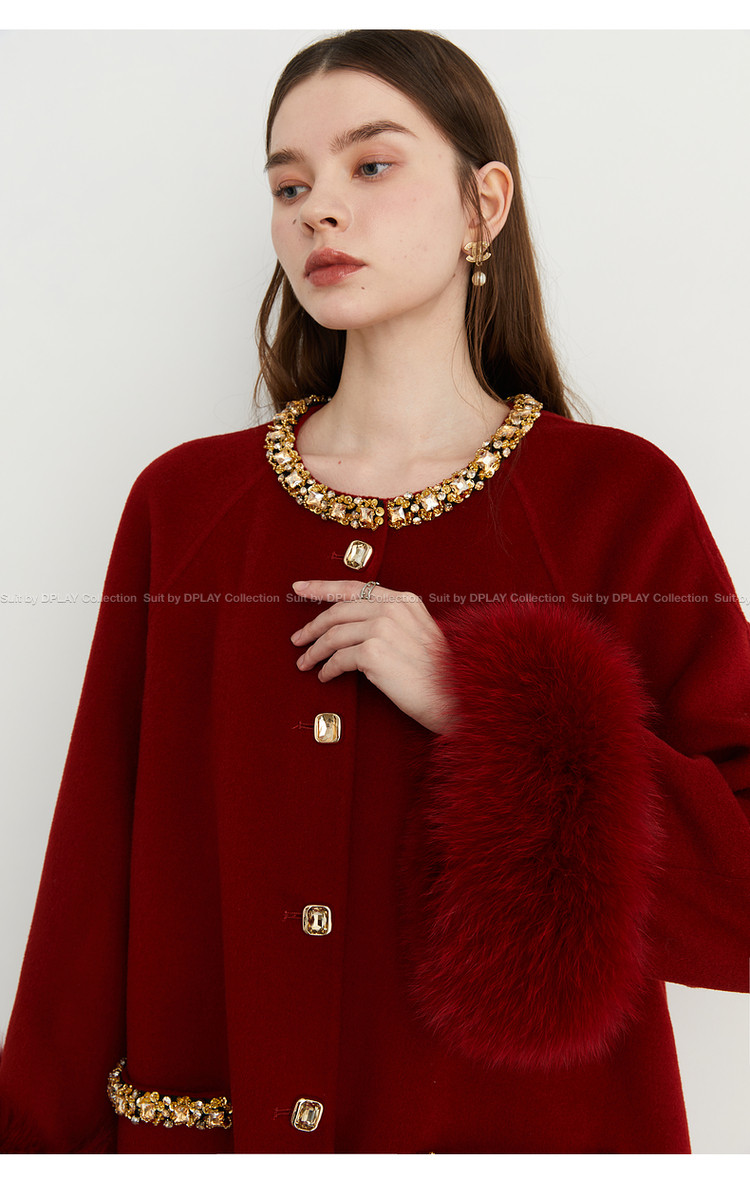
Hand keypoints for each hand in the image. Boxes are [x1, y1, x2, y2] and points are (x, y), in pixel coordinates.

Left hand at [290, 579, 451, 732]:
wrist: (452, 697)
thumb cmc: (437, 672)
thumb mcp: (418, 633)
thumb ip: (391, 621)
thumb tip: (352, 626)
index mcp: (403, 599)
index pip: (354, 587)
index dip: (322, 587)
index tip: (299, 588)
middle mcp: (392, 608)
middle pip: (337, 611)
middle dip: (312, 626)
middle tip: (297, 640)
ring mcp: (382, 628)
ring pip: (333, 635)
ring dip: (315, 652)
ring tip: (306, 663)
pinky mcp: (373, 652)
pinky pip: (339, 659)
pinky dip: (327, 669)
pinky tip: (325, 677)